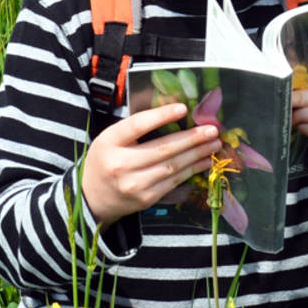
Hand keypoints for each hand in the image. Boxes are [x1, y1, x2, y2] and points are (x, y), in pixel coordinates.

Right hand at [81, 103, 221, 228]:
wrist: (92, 198)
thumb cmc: (106, 160)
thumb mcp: (111, 139)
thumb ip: (135, 128)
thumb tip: (175, 113)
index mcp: (109, 142)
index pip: (138, 125)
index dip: (161, 116)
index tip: (183, 108)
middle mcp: (121, 164)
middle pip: (162, 148)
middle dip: (191, 139)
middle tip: (212, 130)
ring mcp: (134, 184)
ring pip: (172, 166)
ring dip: (197, 154)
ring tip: (214, 144)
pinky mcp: (146, 198)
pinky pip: (174, 181)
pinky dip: (192, 170)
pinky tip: (205, 161)